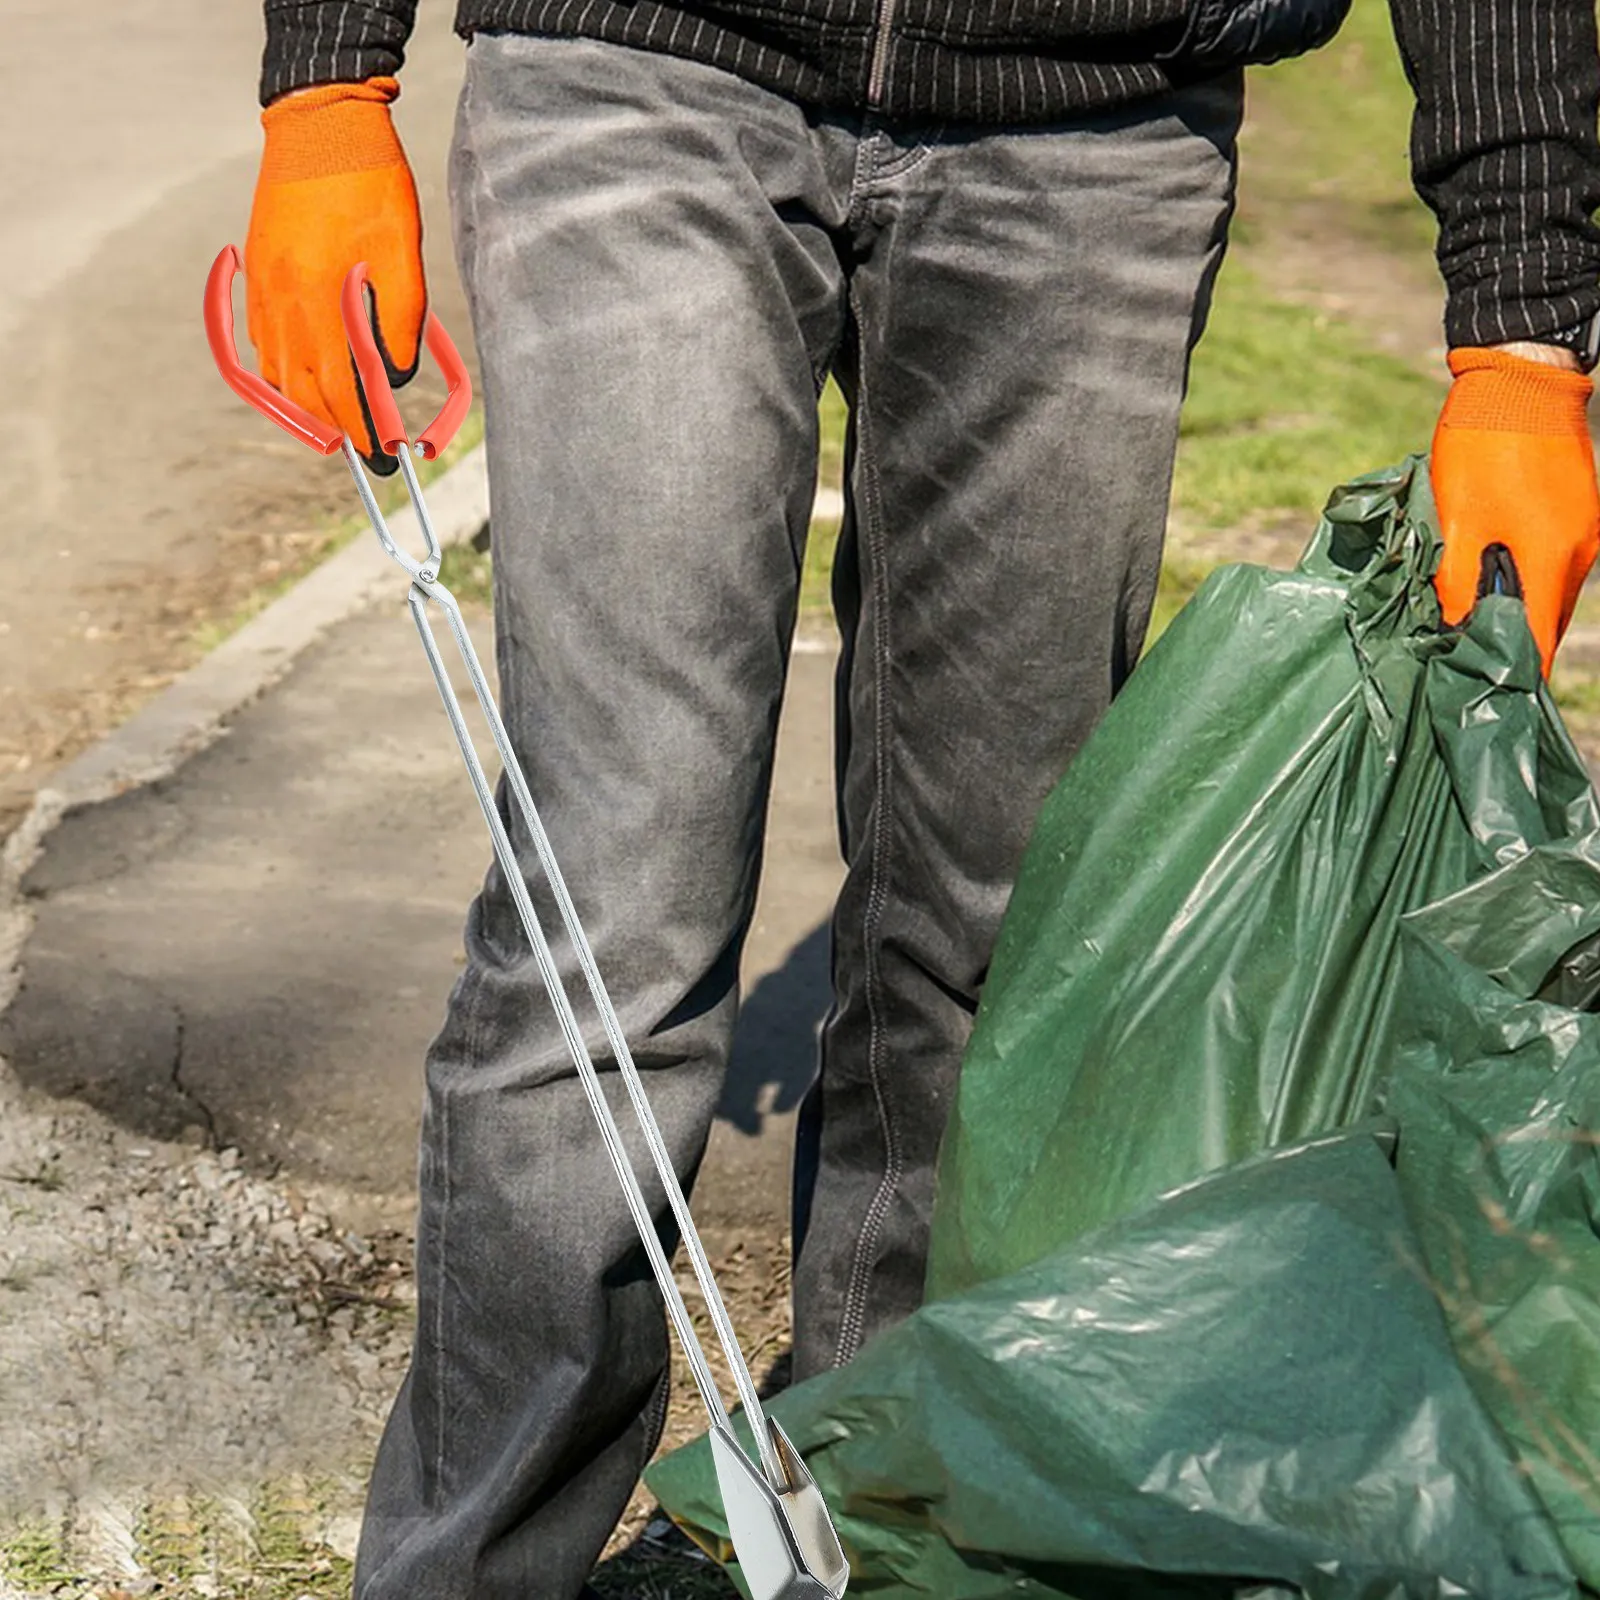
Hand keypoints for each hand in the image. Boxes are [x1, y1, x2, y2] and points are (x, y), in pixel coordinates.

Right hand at [244, 77, 425, 471]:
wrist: (321, 125)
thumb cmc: (370, 185)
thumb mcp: (403, 256)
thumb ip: (400, 323)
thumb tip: (394, 378)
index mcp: (317, 303)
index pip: (339, 392)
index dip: (362, 431)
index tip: (384, 458)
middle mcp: (281, 305)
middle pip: (302, 394)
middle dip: (334, 429)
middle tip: (366, 448)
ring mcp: (263, 290)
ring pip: (276, 373)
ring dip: (306, 405)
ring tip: (339, 420)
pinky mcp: (257, 274)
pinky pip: (262, 342)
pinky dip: (284, 370)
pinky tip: (308, 373)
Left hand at [1430, 344, 1597, 675]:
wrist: (1519, 380)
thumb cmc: (1481, 450)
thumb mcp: (1457, 523)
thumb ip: (1459, 584)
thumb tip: (1456, 632)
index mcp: (1552, 559)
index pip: (1537, 639)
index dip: (1511, 671)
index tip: (1485, 694)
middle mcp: (1581, 551)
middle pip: (1548, 620)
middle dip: (1513, 644)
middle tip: (1470, 665)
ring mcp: (1588, 529)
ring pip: (1553, 592)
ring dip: (1520, 611)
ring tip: (1478, 629)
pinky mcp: (1582, 511)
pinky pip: (1557, 563)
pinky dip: (1530, 580)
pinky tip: (1497, 582)